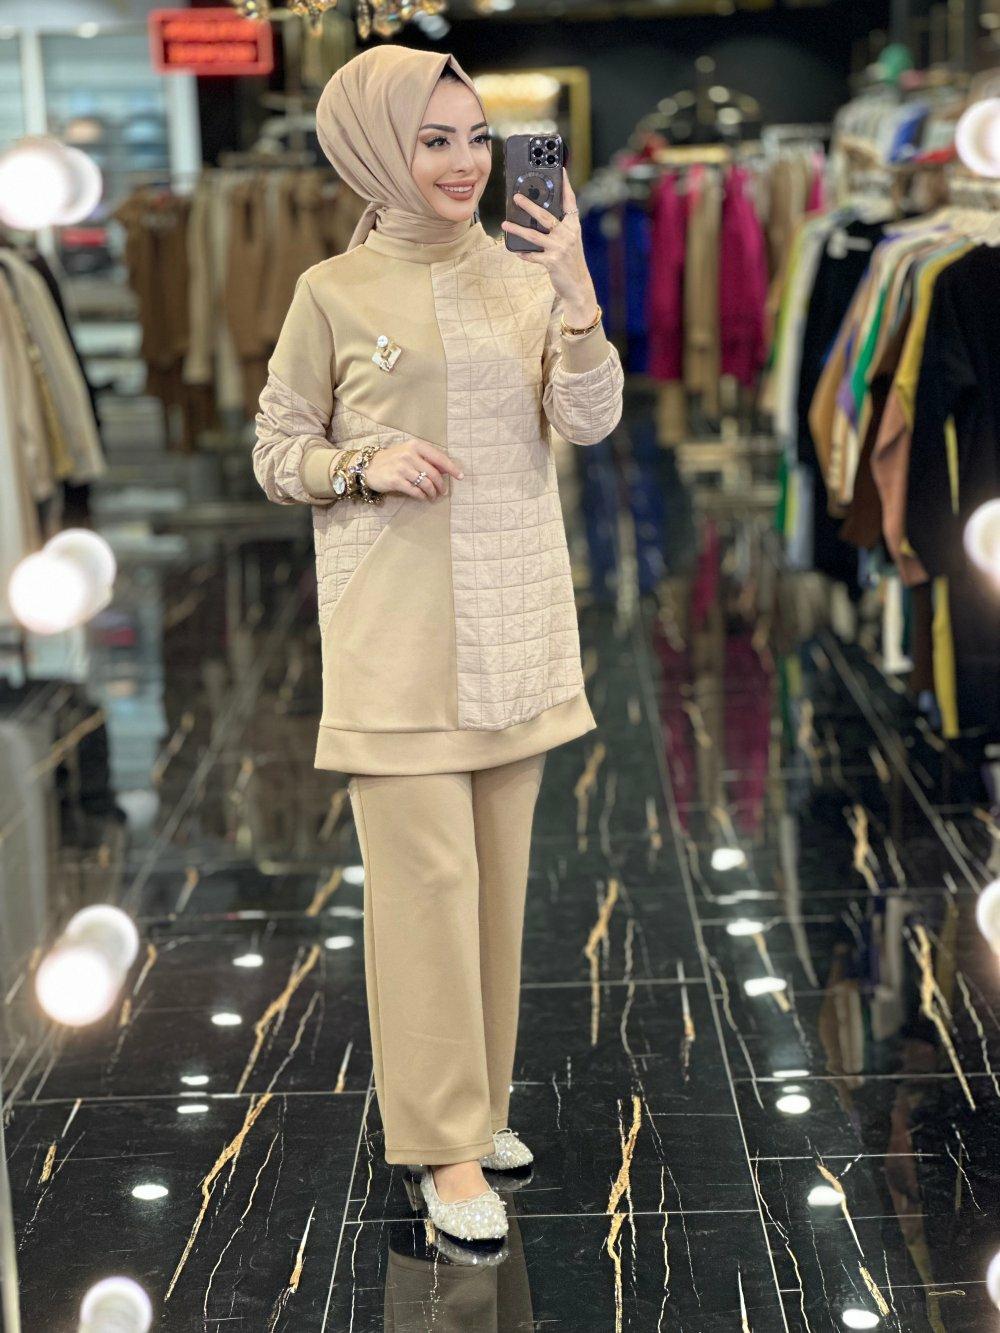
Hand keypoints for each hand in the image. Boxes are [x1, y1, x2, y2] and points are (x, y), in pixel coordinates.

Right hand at [362, 437, 463, 500]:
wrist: (369, 466)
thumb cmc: (394, 460)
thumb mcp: (410, 453)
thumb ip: (427, 459)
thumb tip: (448, 469)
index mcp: (416, 445)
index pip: (439, 458)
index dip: (452, 468)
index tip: (460, 477)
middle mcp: (409, 454)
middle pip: (434, 474)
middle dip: (441, 485)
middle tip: (442, 492)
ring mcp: (402, 467)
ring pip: (426, 484)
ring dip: (432, 493)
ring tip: (433, 496)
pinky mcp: (395, 480)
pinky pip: (415, 491)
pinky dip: (422, 496)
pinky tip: (423, 497)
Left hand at [500, 167, 597, 321]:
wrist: (578, 285)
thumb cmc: (571, 260)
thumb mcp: (570, 240)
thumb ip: (560, 227)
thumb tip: (538, 214)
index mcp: (573, 226)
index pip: (570, 202)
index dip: (566, 185)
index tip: (562, 170)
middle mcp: (568, 234)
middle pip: (545, 216)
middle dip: (529, 205)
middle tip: (516, 197)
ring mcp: (560, 248)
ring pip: (534, 235)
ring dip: (517, 229)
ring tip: (505, 223)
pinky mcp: (552, 262)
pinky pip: (533, 256)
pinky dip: (524, 254)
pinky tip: (515, 251)